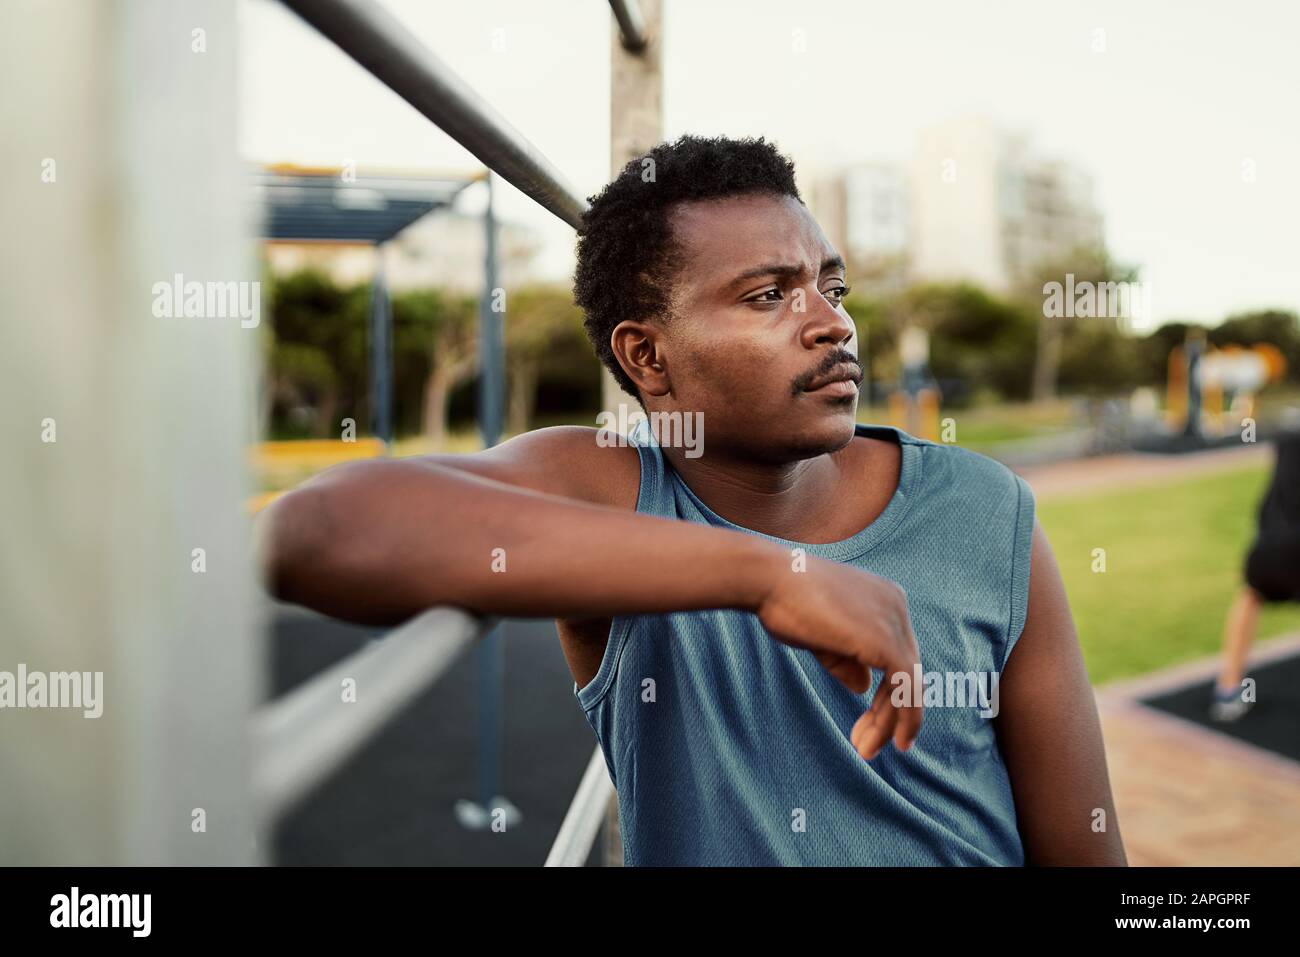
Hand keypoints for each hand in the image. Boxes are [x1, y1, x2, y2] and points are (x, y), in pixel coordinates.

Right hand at [756, 556, 921, 760]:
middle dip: (888, 713)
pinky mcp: (887, 642)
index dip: (886, 694)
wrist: (768, 580)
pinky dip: (904, 719)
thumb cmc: (783, 601)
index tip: (867, 724)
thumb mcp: (821, 636)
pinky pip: (907, 689)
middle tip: (865, 745)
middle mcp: (897, 605)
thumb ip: (846, 660)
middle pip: (906, 671)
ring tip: (866, 750)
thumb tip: (864, 687)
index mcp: (884, 597)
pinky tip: (891, 741)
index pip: (895, 654)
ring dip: (890, 722)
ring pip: (909, 684)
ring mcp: (895, 621)